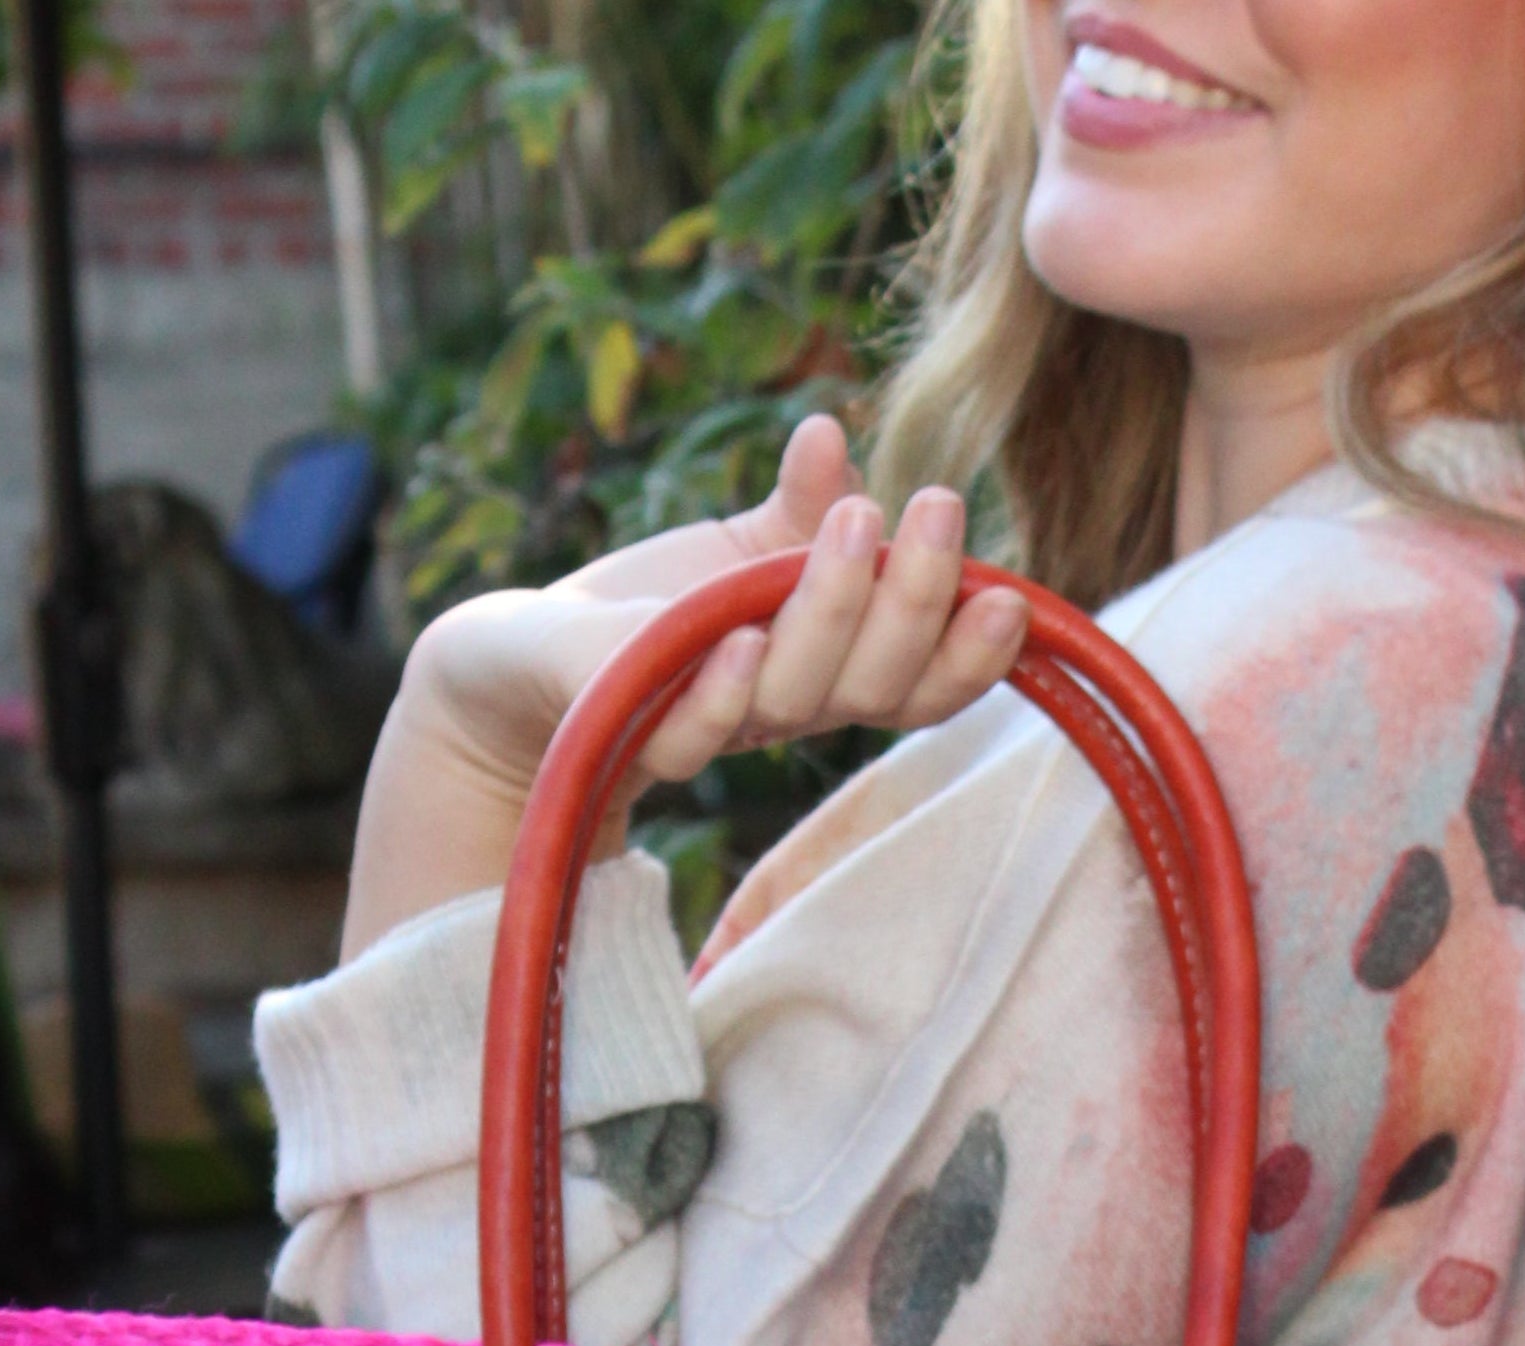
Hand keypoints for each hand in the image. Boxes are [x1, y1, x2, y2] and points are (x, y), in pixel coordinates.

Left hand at [341, 416, 1028, 955]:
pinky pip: (689, 727)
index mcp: (824, 670)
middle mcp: (781, 708)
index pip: (919, 678)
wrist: (514, 669)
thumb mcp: (733, 554)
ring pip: (797, 696)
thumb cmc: (640, 617)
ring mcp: (710, 725)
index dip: (968, 650)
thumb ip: (792, 512)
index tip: (1010, 594)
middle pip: (876, 684)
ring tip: (853, 523)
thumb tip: (831, 434)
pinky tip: (739, 632)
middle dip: (916, 599)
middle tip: (938, 506)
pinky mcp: (627, 732)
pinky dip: (721, 686)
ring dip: (831, 611)